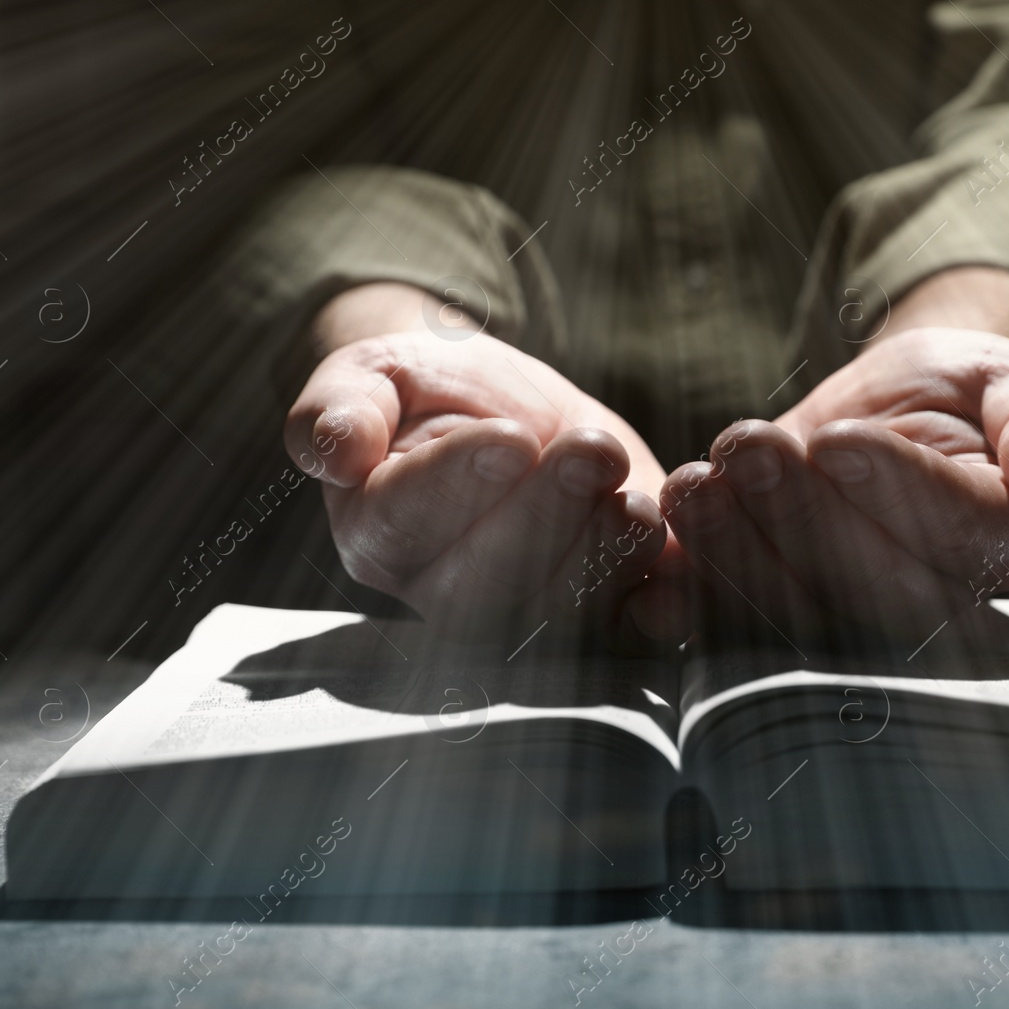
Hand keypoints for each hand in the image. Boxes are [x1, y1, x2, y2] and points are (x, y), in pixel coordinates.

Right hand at [286, 283, 688, 649]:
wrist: (509, 410)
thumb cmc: (430, 393)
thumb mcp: (375, 374)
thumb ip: (343, 406)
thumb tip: (332, 449)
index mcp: (379, 533)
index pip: (408, 525)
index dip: (459, 485)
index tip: (509, 436)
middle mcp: (444, 593)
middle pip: (485, 586)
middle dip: (546, 516)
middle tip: (588, 448)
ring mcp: (523, 615)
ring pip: (558, 615)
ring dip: (603, 557)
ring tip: (634, 493)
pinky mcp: (601, 616)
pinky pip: (626, 634)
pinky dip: (657, 609)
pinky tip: (676, 560)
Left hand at [661, 279, 1008, 648]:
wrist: (892, 410)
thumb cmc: (965, 393)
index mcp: (994, 543)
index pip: (950, 534)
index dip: (892, 490)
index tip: (839, 438)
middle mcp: (927, 600)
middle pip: (866, 585)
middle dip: (799, 517)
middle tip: (750, 446)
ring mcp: (847, 615)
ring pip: (795, 608)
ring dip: (735, 548)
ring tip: (694, 480)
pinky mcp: (777, 610)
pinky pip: (735, 623)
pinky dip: (692, 594)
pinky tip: (657, 554)